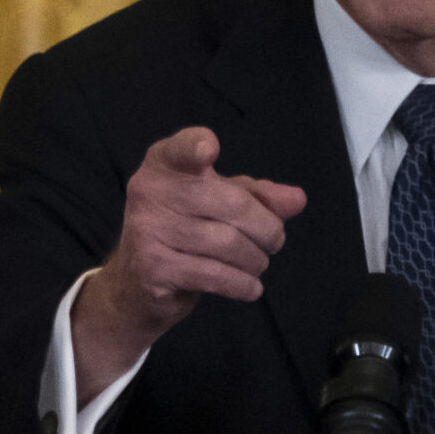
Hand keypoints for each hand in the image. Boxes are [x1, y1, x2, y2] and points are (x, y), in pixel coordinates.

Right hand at [72, 127, 305, 400]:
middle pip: (232, 204)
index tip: (209, 150)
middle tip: (275, 241)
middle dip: (267, 228)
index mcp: (163, 164)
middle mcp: (149, 191)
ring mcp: (147, 231)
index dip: (195, 146)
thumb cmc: (186, 231)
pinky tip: (251, 287)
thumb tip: (298, 199)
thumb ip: (259, 196)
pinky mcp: (153, 268)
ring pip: (228, 243)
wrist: (137, 286)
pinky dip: (243, 284)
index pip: (181, 150)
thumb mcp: (220, 203)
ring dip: (256, 259)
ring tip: (259, 263)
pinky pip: (214, 275)